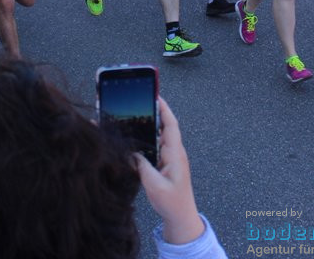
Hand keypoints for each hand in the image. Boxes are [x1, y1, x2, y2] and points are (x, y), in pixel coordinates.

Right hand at [136, 97, 204, 245]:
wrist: (180, 217)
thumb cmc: (172, 203)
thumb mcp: (154, 185)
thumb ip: (143, 167)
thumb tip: (132, 152)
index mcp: (175, 154)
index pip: (171, 125)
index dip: (164, 109)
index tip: (155, 96)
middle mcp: (174, 153)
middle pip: (164, 127)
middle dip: (154, 113)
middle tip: (139, 102)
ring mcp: (170, 158)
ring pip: (159, 137)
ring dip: (149, 126)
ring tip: (134, 117)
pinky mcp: (165, 165)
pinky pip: (156, 147)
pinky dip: (147, 139)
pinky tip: (136, 138)